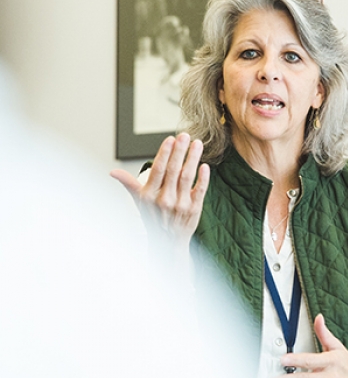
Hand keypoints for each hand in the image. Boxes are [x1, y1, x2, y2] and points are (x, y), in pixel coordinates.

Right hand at [110, 133, 209, 248]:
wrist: (167, 242)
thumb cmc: (153, 218)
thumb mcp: (138, 201)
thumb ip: (128, 183)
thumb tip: (112, 172)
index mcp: (150, 195)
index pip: (158, 169)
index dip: (164, 153)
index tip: (170, 139)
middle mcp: (165, 199)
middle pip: (174, 170)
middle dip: (180, 151)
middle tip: (185, 136)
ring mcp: (181, 204)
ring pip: (187, 177)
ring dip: (193, 158)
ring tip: (197, 144)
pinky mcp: (194, 208)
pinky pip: (200, 190)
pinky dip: (203, 178)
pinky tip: (205, 165)